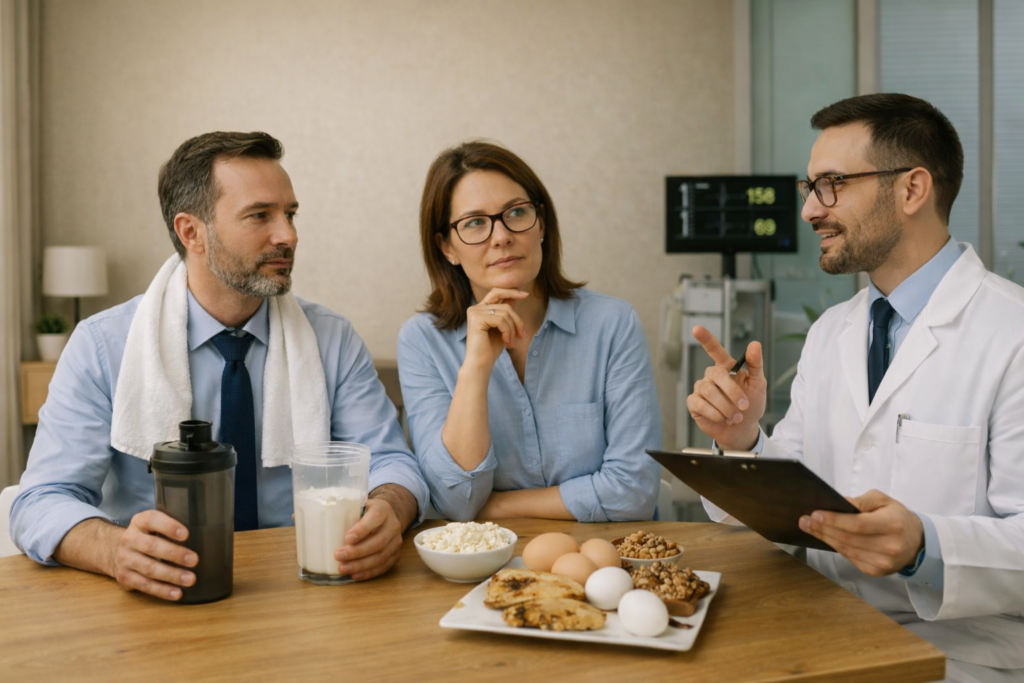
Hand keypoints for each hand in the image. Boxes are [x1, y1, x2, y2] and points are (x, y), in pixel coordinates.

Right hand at [112, 510, 197, 600]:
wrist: (114, 550)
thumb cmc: (147, 536)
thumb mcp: (154, 525)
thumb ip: (171, 527)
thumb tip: (206, 536)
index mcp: (139, 521)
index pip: (152, 519)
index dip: (169, 526)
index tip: (186, 535)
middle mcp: (129, 539)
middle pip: (151, 546)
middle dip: (174, 554)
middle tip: (194, 560)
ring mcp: (125, 559)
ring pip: (149, 568)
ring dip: (171, 575)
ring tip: (190, 579)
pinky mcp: (124, 577)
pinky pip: (144, 585)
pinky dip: (162, 590)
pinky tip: (176, 593)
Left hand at [334, 498, 404, 580]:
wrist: (387, 517)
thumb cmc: (366, 512)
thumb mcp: (359, 505)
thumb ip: (347, 512)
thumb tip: (318, 523)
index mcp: (383, 510)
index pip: (375, 518)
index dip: (362, 529)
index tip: (347, 538)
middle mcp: (393, 525)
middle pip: (378, 542)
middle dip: (357, 552)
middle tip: (338, 556)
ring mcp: (396, 541)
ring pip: (381, 557)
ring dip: (361, 565)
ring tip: (343, 568)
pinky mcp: (396, 554)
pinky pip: (384, 566)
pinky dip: (369, 573)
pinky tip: (355, 575)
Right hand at [463, 288, 528, 369]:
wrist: (480, 364)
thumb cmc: (491, 349)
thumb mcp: (502, 328)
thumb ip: (505, 312)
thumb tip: (515, 296)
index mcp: (479, 309)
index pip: (496, 292)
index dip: (511, 291)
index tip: (526, 294)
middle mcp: (475, 308)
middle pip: (504, 304)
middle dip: (517, 319)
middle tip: (522, 334)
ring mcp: (474, 312)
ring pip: (505, 313)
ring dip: (513, 329)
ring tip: (511, 343)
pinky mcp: (476, 319)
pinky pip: (501, 320)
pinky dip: (508, 332)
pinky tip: (506, 342)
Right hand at [684, 326, 765, 449]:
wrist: (743, 429)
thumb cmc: (750, 405)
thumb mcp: (758, 384)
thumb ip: (756, 364)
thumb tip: (755, 344)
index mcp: (726, 368)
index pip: (715, 350)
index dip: (706, 339)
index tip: (696, 329)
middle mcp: (711, 376)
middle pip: (716, 374)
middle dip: (732, 391)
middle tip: (744, 406)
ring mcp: (701, 389)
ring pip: (708, 391)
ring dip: (726, 407)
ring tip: (736, 417)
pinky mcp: (694, 403)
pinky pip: (701, 405)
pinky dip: (716, 414)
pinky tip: (724, 419)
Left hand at [798, 489, 923, 576]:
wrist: (916, 541)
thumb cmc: (896, 516)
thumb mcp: (883, 500)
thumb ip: (861, 501)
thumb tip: (839, 504)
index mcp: (892, 525)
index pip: (857, 524)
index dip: (834, 520)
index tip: (814, 514)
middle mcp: (889, 547)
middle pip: (848, 538)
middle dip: (822, 528)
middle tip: (804, 520)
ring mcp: (883, 563)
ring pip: (845, 550)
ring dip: (824, 538)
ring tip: (808, 527)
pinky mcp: (876, 571)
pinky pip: (849, 558)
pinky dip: (835, 547)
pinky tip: (825, 538)